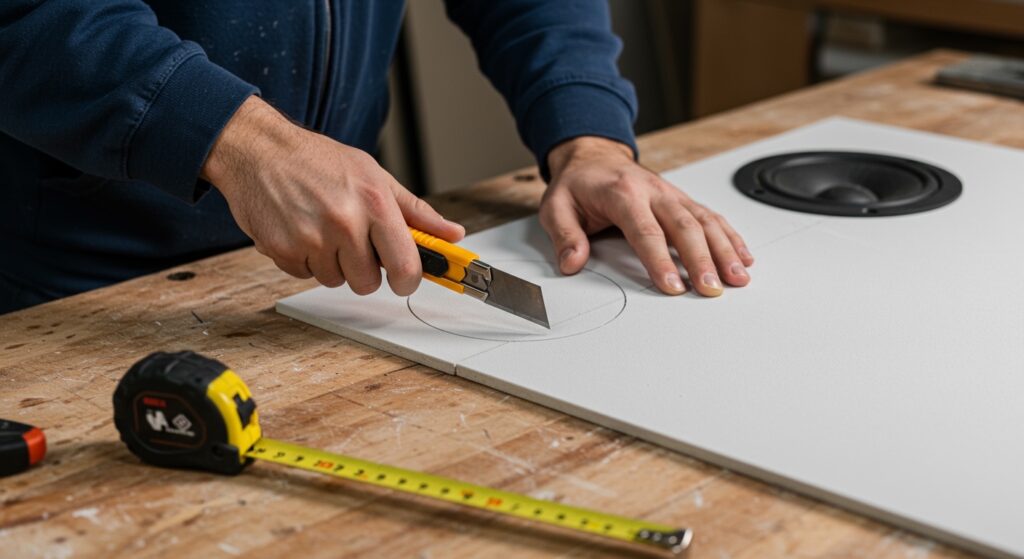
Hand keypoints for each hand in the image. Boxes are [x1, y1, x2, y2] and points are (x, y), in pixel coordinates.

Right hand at [202, 96, 463, 294]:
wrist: (259, 150)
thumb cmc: (318, 161)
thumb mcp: (375, 177)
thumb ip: (416, 212)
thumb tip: (453, 234)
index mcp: (374, 203)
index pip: (406, 266)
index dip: (408, 280)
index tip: (404, 279)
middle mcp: (344, 223)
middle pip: (367, 282)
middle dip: (364, 269)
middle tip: (353, 242)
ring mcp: (311, 239)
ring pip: (336, 281)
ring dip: (332, 264)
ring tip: (323, 229)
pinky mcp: (282, 250)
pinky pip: (305, 276)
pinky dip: (305, 260)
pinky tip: (301, 230)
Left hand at [541, 136, 752, 296]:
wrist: (593, 155)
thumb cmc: (578, 184)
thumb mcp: (556, 206)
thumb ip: (564, 235)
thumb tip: (572, 262)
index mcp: (622, 193)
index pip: (645, 230)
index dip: (660, 259)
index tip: (671, 285)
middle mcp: (653, 191)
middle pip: (684, 227)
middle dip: (701, 260)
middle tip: (711, 288)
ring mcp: (671, 195)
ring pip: (705, 221)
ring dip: (725, 250)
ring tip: (738, 277)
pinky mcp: (682, 200)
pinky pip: (711, 217)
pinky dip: (731, 237)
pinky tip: (744, 257)